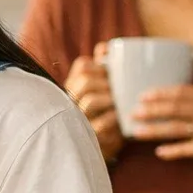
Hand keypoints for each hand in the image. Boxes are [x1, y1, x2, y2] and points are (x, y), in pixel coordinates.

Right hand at [65, 42, 122, 162]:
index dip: (100, 65)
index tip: (114, 72)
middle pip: (84, 81)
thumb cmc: (105, 111)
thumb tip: (104, 47)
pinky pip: (101, 124)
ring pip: (90, 100)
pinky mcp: (89, 137)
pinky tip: (122, 117)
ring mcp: (78, 119)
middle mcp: (70, 101)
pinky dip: (114, 118)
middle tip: (120, 87)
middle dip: (107, 82)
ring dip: (110, 98)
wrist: (104, 146)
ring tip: (121, 101)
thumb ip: (103, 68)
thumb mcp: (103, 89)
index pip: (82, 65)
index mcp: (74, 86)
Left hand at [129, 50, 192, 176]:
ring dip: (155, 131)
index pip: (183, 91)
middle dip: (152, 111)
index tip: (142, 94)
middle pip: (177, 109)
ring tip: (136, 132)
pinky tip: (158, 152)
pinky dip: (172, 151)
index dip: (162, 93)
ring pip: (178, 130)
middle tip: (132, 112)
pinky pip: (187, 150)